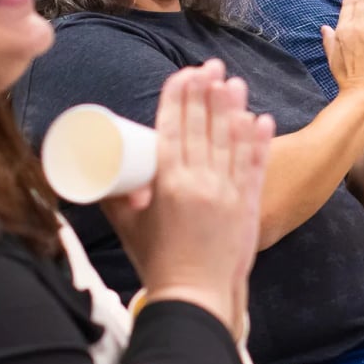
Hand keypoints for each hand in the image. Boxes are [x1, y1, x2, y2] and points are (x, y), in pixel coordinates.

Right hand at [103, 62, 274, 336]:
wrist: (195, 297)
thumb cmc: (157, 262)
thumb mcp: (127, 226)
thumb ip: (114, 197)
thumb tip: (102, 173)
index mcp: (168, 183)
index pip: (173, 127)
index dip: (178, 97)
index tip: (183, 74)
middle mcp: (200, 182)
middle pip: (203, 126)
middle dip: (206, 92)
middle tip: (209, 66)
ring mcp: (228, 192)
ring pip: (231, 140)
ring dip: (233, 108)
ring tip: (233, 82)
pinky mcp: (248, 205)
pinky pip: (255, 165)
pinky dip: (258, 141)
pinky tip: (261, 119)